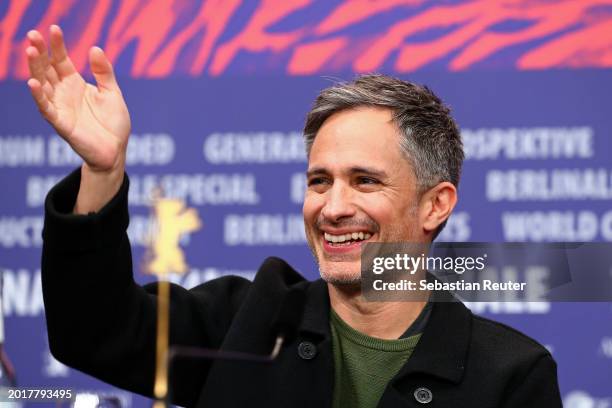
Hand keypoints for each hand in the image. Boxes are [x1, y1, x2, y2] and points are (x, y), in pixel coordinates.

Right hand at [26, 25, 129, 173]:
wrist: (116, 150)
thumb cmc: (113, 123)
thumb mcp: (112, 93)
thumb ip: (104, 72)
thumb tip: (95, 48)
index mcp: (75, 84)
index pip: (61, 60)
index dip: (57, 45)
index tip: (54, 28)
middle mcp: (63, 93)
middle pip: (47, 68)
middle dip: (40, 51)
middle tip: (33, 34)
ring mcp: (60, 107)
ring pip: (42, 84)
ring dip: (35, 69)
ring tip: (30, 51)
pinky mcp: (61, 123)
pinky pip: (46, 108)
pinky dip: (39, 96)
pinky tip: (33, 83)